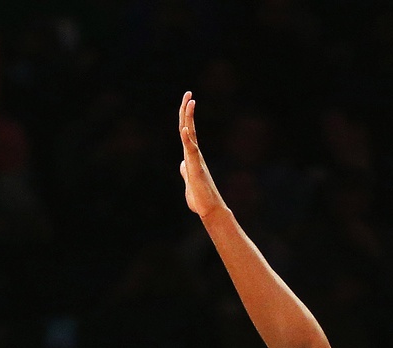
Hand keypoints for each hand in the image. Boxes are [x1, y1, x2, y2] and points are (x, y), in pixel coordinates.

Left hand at [178, 92, 224, 219]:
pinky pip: (191, 152)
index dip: (185, 116)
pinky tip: (184, 128)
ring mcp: (195, 161)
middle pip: (188, 128)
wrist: (209, 210)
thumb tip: (183, 165)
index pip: (186, 132)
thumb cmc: (200, 198)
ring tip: (190, 102)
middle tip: (188, 93)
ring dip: (189, 118)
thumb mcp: (189, 181)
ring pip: (190, 135)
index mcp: (191, 156)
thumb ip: (186, 171)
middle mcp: (194, 155)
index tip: (187, 101)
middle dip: (187, 110)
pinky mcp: (196, 169)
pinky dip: (187, 139)